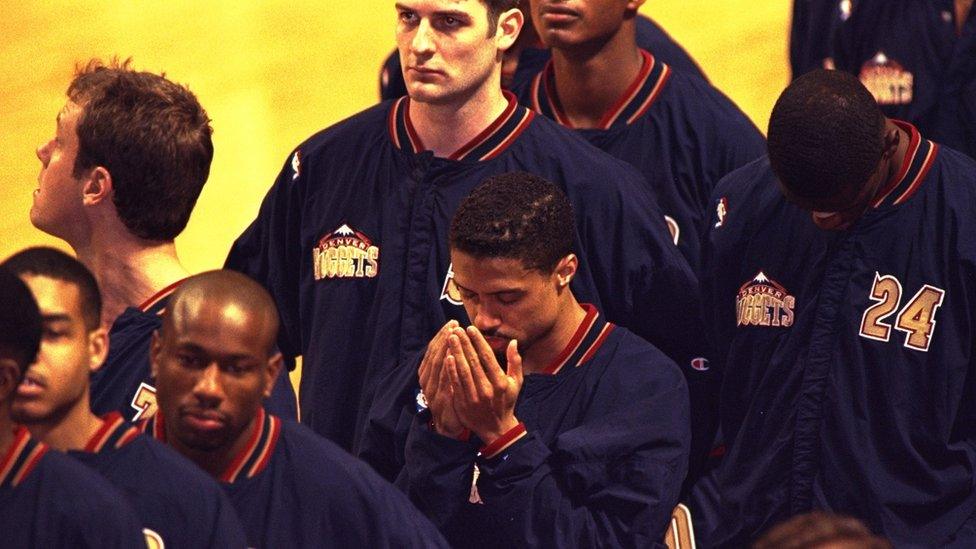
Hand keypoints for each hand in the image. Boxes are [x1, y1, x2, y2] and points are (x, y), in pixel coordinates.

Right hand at [418, 320, 465, 437]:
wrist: (449, 426)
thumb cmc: (450, 400)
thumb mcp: (445, 381)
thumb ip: (446, 363)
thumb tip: (452, 343)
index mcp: (426, 374)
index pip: (432, 350)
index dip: (441, 336)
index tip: (451, 324)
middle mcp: (426, 380)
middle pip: (434, 355)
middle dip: (444, 338)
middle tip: (454, 325)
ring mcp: (431, 390)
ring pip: (437, 365)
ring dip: (445, 349)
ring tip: (454, 335)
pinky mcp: (440, 400)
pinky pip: (443, 380)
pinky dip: (447, 368)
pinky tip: (453, 357)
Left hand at [445, 326, 522, 442]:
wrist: (496, 429)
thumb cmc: (506, 402)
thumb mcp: (516, 383)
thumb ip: (515, 361)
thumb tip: (513, 342)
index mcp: (501, 382)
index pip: (487, 356)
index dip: (477, 341)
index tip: (470, 328)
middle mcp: (488, 389)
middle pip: (473, 361)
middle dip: (464, 343)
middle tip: (456, 329)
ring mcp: (474, 397)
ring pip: (463, 371)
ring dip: (455, 352)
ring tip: (450, 338)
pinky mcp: (463, 404)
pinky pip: (455, 384)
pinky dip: (450, 370)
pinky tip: (447, 357)